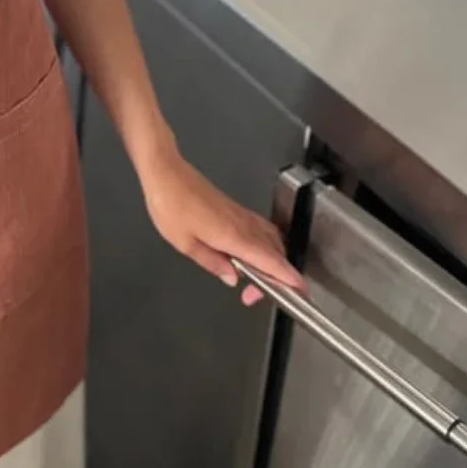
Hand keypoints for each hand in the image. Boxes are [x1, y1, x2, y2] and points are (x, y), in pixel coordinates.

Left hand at [144, 151, 306, 305]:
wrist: (166, 172)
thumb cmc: (170, 206)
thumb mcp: (185, 244)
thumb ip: (213, 263)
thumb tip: (233, 278)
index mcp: (233, 236)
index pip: (271, 261)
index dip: (289, 279)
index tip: (300, 294)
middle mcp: (243, 224)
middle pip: (277, 253)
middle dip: (276, 278)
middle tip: (252, 295)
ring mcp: (241, 214)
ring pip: (272, 240)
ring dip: (272, 262)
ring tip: (252, 279)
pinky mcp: (236, 209)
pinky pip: (261, 230)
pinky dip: (265, 247)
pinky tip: (249, 256)